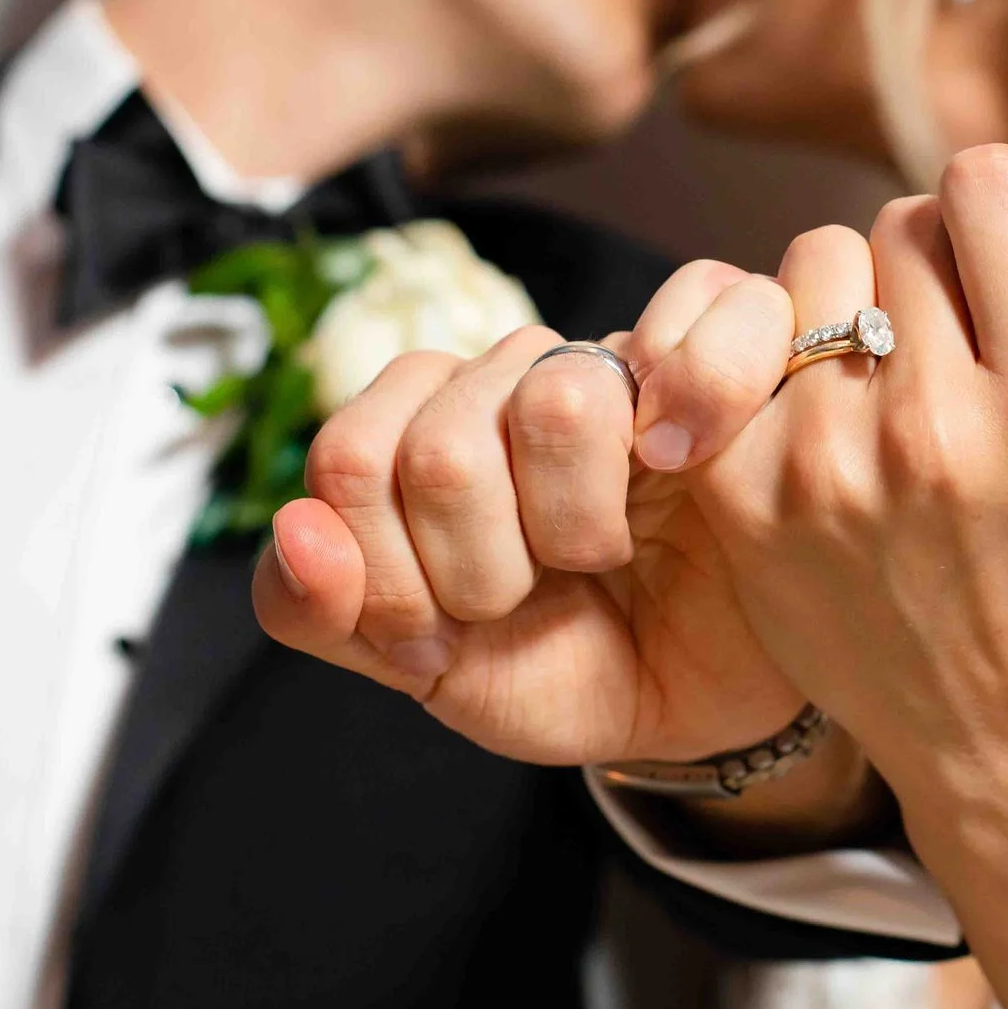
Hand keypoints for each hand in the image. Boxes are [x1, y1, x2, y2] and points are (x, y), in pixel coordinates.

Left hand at [249, 262, 807, 768]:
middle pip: (441, 448)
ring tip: (604, 556)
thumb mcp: (428, 670)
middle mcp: (498, 378)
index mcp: (412, 431)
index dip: (390, 576)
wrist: (704, 697)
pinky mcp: (710, 348)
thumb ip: (322, 611)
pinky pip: (697, 311)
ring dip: (582, 525)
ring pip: (556, 402)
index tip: (442, 635)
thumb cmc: (564, 668)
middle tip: (529, 600)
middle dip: (482, 573)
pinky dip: (700, 406)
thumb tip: (297, 529)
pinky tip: (686, 468)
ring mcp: (601, 358)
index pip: (349, 460)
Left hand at [675, 93, 1007, 802]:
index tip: (1003, 270)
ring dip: (844, 302)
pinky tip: (822, 424)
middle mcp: (939, 435)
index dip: (996, 207)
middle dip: (923, 261)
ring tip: (886, 386)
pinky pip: (739, 341)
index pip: (986, 183)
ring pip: (806, 268)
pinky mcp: (744, 497)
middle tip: (950, 348)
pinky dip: (776, 363)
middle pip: (891, 219)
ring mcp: (829, 471)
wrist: (1000, 718)